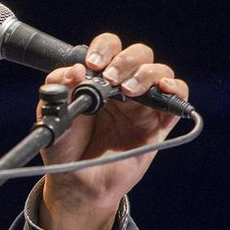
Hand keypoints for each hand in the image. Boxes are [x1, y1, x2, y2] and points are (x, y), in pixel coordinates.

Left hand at [39, 33, 189, 229]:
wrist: (75, 182)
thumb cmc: (63, 147)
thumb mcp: (52, 114)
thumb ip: (58, 88)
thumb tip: (76, 70)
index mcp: (96, 79)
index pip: (109, 47)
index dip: (104, 48)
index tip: (92, 65)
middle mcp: (121, 87)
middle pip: (138, 54)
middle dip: (125, 59)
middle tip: (109, 77)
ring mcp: (141, 105)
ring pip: (159, 71)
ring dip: (146, 73)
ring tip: (127, 91)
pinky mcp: (158, 124)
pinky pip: (177, 98)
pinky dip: (175, 87)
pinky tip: (162, 89)